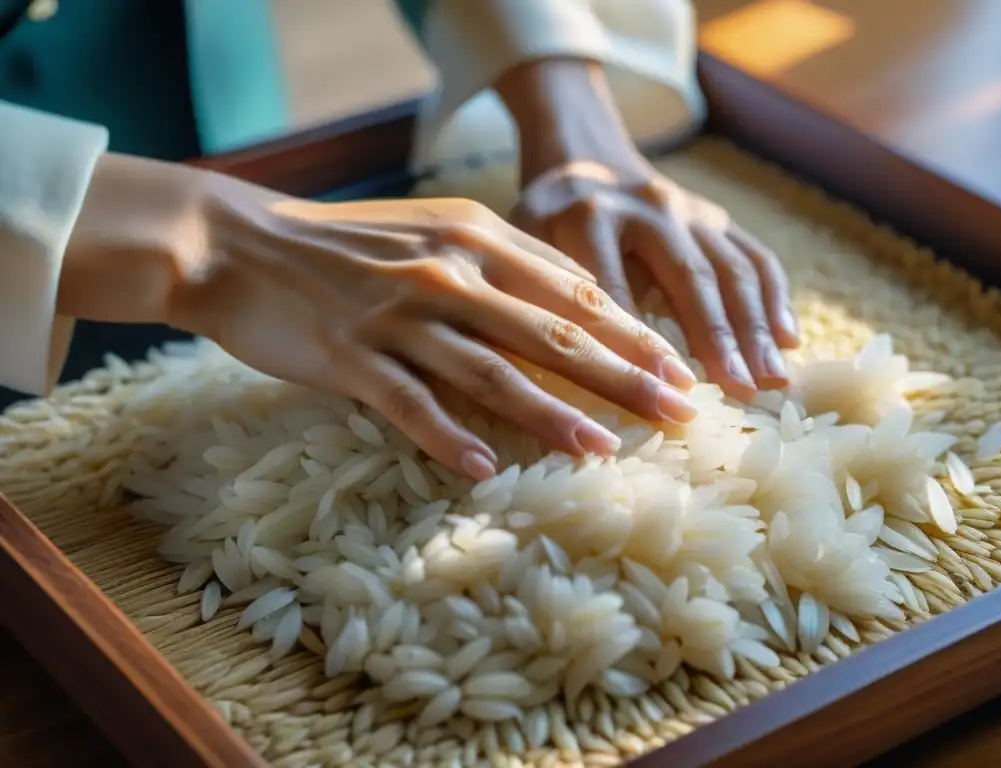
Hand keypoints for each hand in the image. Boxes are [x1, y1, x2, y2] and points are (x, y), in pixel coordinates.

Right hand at [60, 154, 696, 479]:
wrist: (239, 244)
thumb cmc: (344, 244)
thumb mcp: (431, 233)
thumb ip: (497, 266)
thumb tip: (569, 312)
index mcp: (475, 237)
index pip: (573, 291)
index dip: (632, 333)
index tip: (678, 368)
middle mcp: (448, 273)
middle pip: (552, 333)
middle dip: (623, 376)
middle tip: (677, 412)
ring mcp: (399, 316)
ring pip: (492, 372)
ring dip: (552, 414)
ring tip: (602, 450)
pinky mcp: (352, 357)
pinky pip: (411, 405)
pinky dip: (450, 438)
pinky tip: (488, 469)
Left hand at [510, 159, 798, 400]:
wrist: (582, 158)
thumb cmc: (545, 221)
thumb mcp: (523, 248)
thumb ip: (539, 295)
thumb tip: (562, 373)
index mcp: (587, 216)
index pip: (615, 292)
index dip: (637, 347)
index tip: (658, 395)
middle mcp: (648, 207)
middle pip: (689, 277)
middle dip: (717, 339)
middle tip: (739, 393)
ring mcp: (690, 209)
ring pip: (732, 268)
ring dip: (756, 327)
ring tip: (772, 381)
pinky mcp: (716, 217)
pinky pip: (755, 256)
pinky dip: (776, 299)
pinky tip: (789, 341)